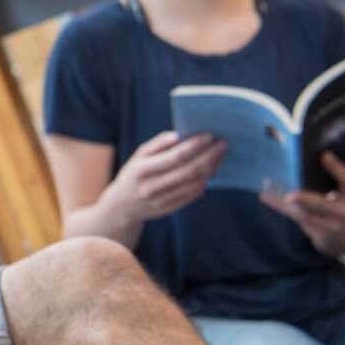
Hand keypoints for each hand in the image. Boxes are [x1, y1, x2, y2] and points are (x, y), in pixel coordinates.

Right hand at [100, 132, 225, 224]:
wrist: (121, 207)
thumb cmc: (133, 174)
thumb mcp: (138, 156)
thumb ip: (158, 144)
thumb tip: (179, 135)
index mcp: (142, 170)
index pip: (175, 156)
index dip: (195, 145)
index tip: (210, 135)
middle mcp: (152, 187)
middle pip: (189, 170)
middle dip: (209, 155)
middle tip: (223, 144)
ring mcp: (161, 200)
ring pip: (194, 183)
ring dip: (210, 168)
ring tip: (219, 155)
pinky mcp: (169, 209)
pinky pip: (192, 195)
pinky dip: (204, 181)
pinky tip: (210, 170)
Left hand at [260, 151, 344, 254]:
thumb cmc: (344, 201)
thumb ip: (335, 174)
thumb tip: (310, 152)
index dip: (337, 168)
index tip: (324, 155)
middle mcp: (344, 213)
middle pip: (322, 205)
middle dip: (305, 199)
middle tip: (289, 195)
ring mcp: (330, 226)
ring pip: (303, 214)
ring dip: (283, 201)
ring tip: (268, 186)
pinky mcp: (316, 233)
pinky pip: (294, 218)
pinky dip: (279, 205)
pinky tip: (264, 195)